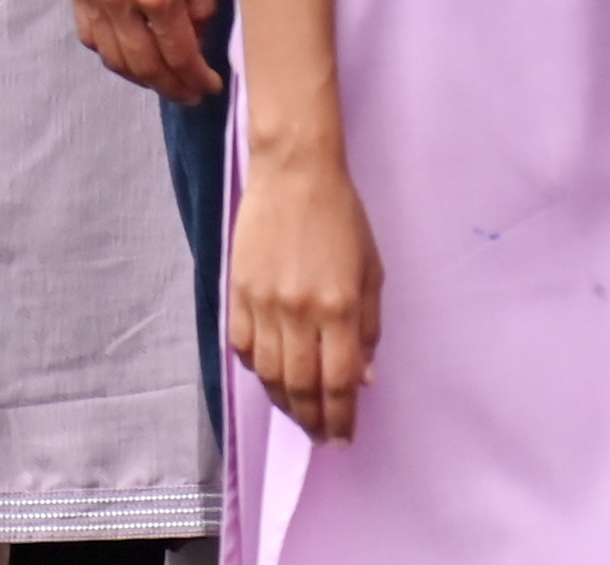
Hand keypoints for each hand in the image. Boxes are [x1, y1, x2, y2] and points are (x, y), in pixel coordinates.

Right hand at [66, 0, 223, 100]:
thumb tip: (197, 35)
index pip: (179, 56)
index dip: (196, 79)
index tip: (209, 88)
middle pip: (144, 67)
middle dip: (170, 87)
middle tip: (188, 93)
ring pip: (113, 58)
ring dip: (139, 76)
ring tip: (161, 78)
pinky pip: (90, 36)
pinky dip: (110, 53)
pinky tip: (128, 52)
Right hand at [226, 146, 382, 442]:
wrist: (294, 171)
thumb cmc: (342, 216)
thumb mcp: (371, 270)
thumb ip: (368, 327)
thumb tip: (363, 377)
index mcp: (338, 307)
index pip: (338, 382)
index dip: (340, 418)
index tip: (342, 438)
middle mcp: (299, 311)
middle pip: (301, 386)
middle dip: (312, 419)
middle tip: (319, 436)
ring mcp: (263, 302)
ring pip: (268, 373)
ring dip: (283, 401)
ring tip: (297, 412)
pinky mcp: (238, 290)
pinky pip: (241, 345)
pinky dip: (254, 368)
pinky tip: (268, 375)